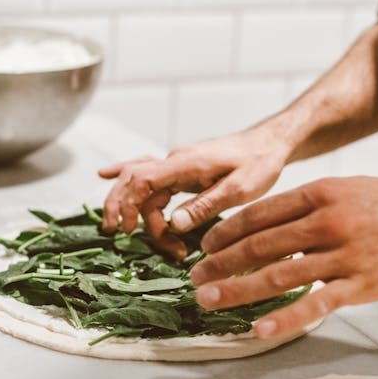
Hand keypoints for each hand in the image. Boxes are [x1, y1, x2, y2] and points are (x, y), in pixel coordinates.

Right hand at [98, 128, 290, 257]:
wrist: (270, 143)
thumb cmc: (260, 163)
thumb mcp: (240, 189)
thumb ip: (205, 205)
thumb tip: (174, 224)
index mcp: (186, 164)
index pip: (142, 179)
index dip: (128, 204)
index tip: (128, 229)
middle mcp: (175, 161)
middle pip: (133, 180)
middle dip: (121, 206)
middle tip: (118, 234)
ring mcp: (177, 164)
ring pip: (142, 183)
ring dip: (137, 209)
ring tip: (138, 235)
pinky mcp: (182, 170)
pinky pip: (149, 175)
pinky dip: (128, 179)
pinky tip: (107, 175)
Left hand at [190, 176, 377, 338]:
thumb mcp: (346, 188)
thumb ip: (307, 205)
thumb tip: (266, 225)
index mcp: (320, 193)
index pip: (259, 214)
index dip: (226, 232)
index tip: (205, 246)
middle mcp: (327, 222)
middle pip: (260, 244)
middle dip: (220, 262)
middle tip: (194, 276)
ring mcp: (344, 254)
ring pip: (279, 274)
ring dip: (237, 289)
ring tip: (209, 298)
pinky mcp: (362, 284)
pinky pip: (316, 305)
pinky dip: (284, 318)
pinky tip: (258, 328)